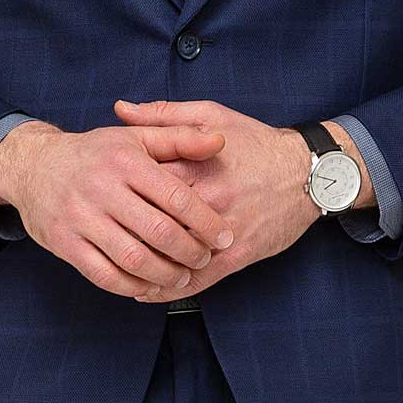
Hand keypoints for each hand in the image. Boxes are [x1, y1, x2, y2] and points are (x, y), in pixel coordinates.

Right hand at [0, 116, 237, 298]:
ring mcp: (80, 218)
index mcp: (125, 161)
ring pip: (132, 258)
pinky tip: (147, 285)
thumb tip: (219, 142)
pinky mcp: (64, 243)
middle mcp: (102, 188)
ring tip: (181, 278)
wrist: (32, 167)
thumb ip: (179, 139)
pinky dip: (130, 286)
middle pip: (158, 231)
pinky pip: (103, 275)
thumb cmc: (94, 154)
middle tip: (204, 260)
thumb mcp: (134, 138)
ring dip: (164, 275)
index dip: (206, 222)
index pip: (177, 197)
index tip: (225, 237)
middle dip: (190, 253)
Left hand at [109, 100, 357, 295]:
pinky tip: (144, 292)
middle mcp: (207, 200)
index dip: (115, 193)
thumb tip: (120, 110)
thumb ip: (163, 115)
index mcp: (195, 166)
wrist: (309, 173)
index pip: (141, 183)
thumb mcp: (212, 116)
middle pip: (150, 223)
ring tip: (114, 270)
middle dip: (121, 234)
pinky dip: (167, 290)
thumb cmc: (257, 142)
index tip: (94, 198)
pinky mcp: (237, 255)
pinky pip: (196, 280)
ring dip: (140, 268)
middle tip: (95, 238)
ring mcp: (222, 231)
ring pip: (170, 257)